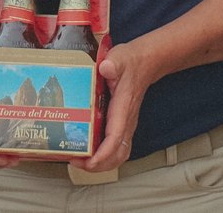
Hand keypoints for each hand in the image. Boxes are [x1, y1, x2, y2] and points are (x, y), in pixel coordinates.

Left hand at [72, 42, 160, 173]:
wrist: (145, 62)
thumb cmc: (131, 62)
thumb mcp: (119, 58)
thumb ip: (113, 63)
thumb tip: (105, 68)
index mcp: (123, 108)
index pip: (116, 138)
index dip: (103, 154)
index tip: (88, 161)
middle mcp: (127, 121)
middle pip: (118, 154)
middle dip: (98, 165)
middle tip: (76, 162)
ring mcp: (126, 124)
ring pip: (119, 154)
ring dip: (102, 164)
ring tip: (80, 162)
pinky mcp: (123, 124)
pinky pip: (117, 148)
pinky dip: (104, 156)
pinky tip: (89, 153)